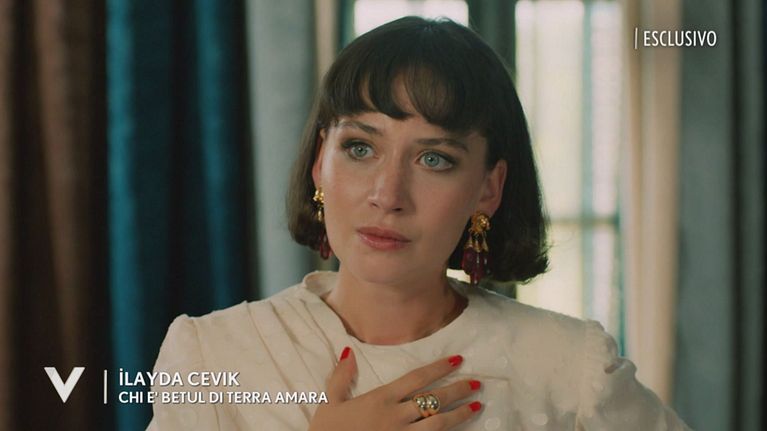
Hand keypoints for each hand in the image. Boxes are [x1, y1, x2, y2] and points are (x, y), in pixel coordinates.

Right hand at [309, 347, 481, 430]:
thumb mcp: (329, 402)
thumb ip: (340, 377)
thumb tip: (349, 352)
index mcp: (381, 399)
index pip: (417, 378)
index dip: (439, 368)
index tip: (458, 360)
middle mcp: (396, 416)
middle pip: (434, 400)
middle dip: (458, 390)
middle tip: (477, 383)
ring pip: (439, 423)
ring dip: (460, 414)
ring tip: (477, 406)